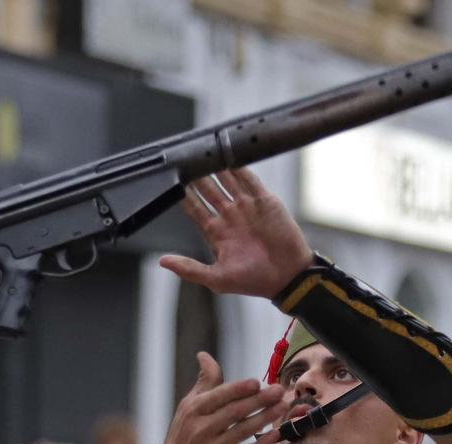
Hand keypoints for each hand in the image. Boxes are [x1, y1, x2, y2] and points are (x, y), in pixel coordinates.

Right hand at [148, 353, 289, 443]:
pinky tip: (276, 433)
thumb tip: (205, 355)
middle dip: (260, 400)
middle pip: (235, 412)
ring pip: (244, 431)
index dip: (239, 389)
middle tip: (280, 390)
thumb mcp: (187, 409)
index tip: (257, 382)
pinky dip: (263, 442)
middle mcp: (201, 431)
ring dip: (266, 417)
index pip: (219, 397)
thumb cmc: (184, 438)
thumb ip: (204, 384)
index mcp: (193, 412)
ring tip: (283, 405)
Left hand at [159, 169, 314, 297]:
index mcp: (216, 232)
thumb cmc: (255, 280)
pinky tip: (230, 158)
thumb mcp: (217, 278)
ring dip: (216, 169)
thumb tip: (163, 262)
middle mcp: (230, 216)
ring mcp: (247, 207)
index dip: (184, 196)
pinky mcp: (265, 201)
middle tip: (186, 162)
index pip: (195, 208)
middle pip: (209, 190)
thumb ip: (190, 268)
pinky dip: (240, 168)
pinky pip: (250, 180)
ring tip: (204, 154)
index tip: (172, 183)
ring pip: (227, 181)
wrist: (288, 276)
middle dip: (197, 177)